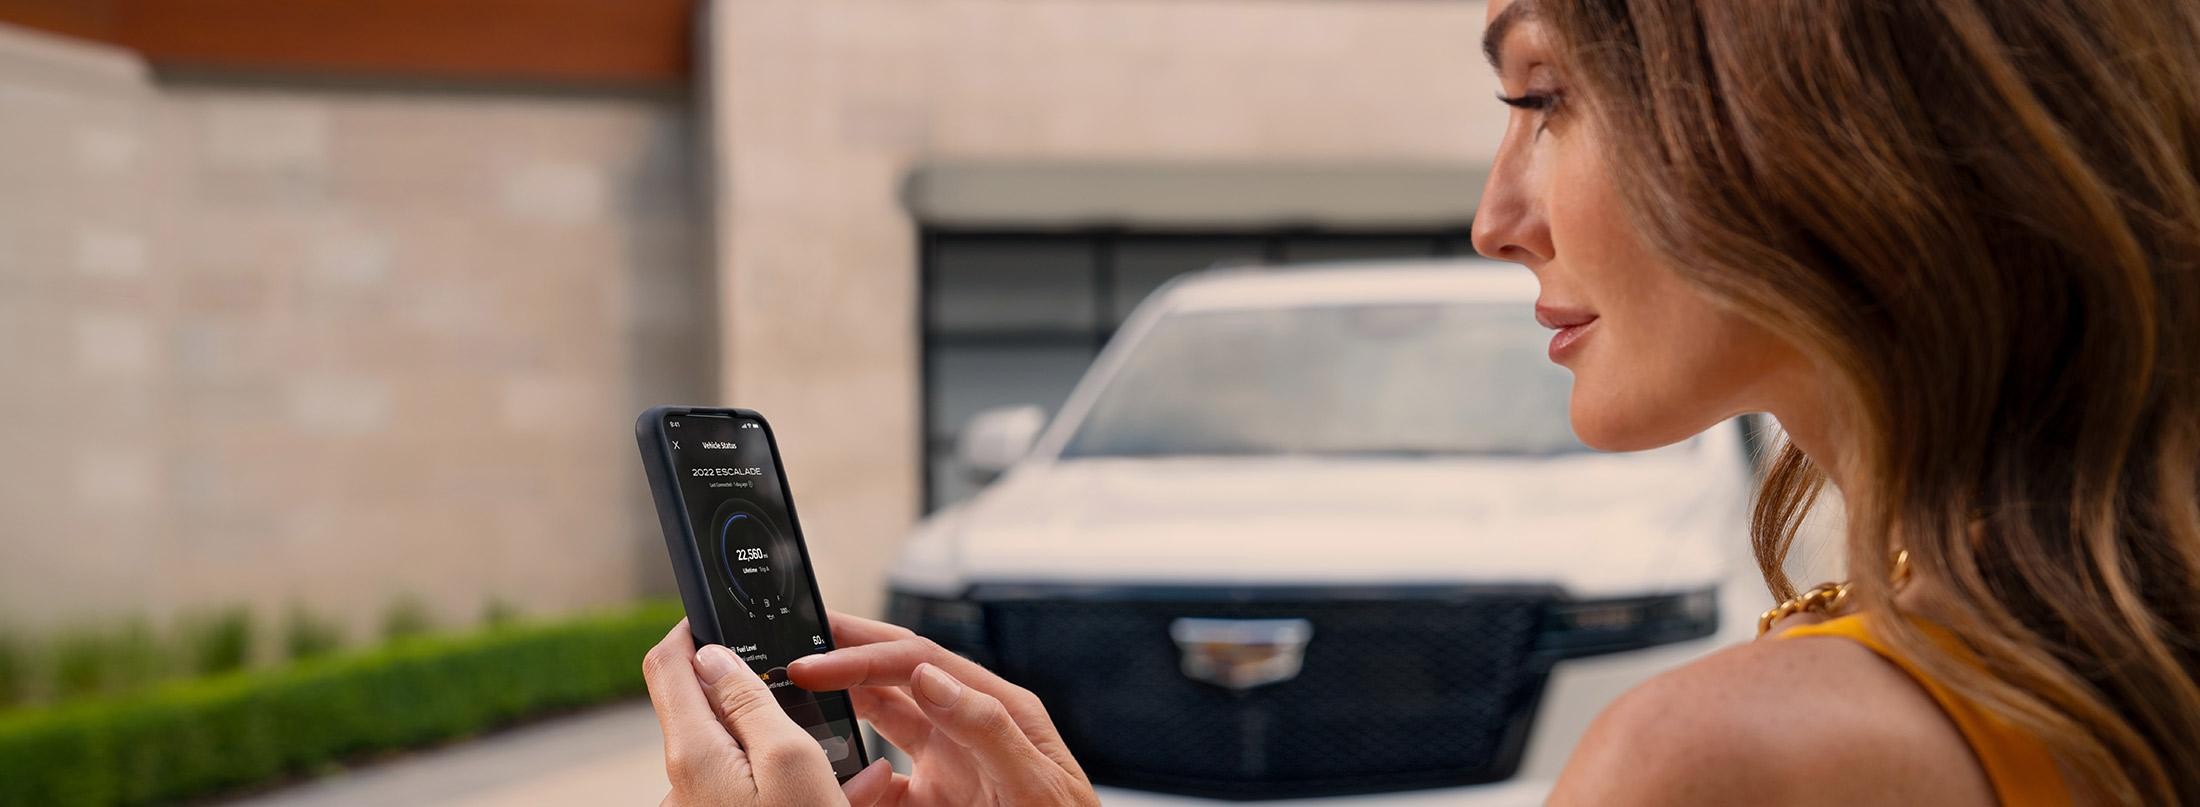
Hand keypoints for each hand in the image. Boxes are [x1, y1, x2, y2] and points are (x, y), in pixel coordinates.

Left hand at [644, 619, 895, 805]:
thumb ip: (751, 700)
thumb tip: (713, 655)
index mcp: (694, 754)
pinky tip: (853, 792)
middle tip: (818, 699)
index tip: (720, 613)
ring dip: (798, 747)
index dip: (693, 629)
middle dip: (767, 696)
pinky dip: (801, 786)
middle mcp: (686, 784)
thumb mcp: (792, 761)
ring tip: (857, 767)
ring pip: (747, 756)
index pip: (667, 665)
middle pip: (713, 710)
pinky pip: (760, 792)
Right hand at [787, 612, 1098, 806]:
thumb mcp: (1035, 782)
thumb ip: (986, 727)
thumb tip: (931, 675)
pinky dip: (854, 779)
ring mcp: (949, 765)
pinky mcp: (934, 801)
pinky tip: (834, 778)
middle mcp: (967, 727)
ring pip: (882, 721)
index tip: (814, 661)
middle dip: (845, 653)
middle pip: (895, 675)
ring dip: (842, 706)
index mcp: (996, 708)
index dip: (862, 654)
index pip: (919, 661)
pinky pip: (881, 783)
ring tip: (799, 696)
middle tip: (794, 643)